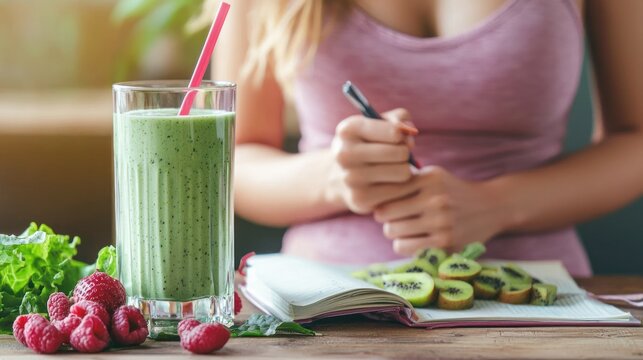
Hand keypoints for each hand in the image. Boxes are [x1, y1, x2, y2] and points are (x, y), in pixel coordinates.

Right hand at [326, 108, 418, 213]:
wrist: (339, 177)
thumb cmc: (366, 145)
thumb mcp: (376, 124)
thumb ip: (398, 119)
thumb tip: (410, 133)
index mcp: (348, 130)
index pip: (394, 132)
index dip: (402, 135)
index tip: (397, 138)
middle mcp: (345, 154)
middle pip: (400, 153)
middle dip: (405, 153)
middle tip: (398, 156)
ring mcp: (351, 178)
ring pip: (403, 173)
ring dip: (405, 170)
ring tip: (395, 169)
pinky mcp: (360, 199)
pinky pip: (399, 192)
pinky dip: (401, 187)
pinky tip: (391, 184)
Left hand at [373, 166, 507, 254]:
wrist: (491, 207)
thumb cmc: (452, 191)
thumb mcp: (433, 176)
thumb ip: (405, 180)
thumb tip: (370, 188)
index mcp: (430, 178)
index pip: (387, 190)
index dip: (381, 197)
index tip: (385, 201)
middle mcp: (436, 199)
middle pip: (385, 212)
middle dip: (384, 216)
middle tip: (393, 217)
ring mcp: (441, 223)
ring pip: (391, 231)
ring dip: (393, 231)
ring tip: (404, 227)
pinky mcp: (445, 244)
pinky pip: (404, 247)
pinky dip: (403, 244)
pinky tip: (413, 238)